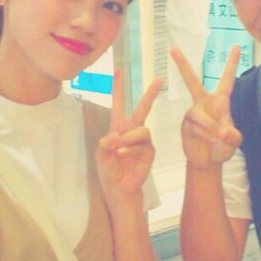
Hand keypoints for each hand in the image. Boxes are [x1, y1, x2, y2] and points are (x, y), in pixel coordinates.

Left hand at [96, 70, 162, 203]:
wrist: (119, 189)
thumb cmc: (109, 170)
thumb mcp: (101, 154)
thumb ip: (106, 143)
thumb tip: (117, 135)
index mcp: (118, 126)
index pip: (119, 103)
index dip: (118, 87)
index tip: (118, 70)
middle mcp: (132, 131)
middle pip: (143, 108)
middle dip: (150, 93)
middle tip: (159, 80)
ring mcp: (143, 141)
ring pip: (141, 129)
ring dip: (129, 138)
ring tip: (119, 150)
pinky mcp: (149, 152)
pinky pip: (143, 144)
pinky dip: (130, 149)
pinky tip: (122, 155)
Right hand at [171, 45, 241, 169]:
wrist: (208, 162)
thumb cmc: (222, 147)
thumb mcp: (234, 141)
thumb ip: (233, 135)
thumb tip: (222, 132)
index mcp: (220, 101)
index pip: (227, 79)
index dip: (231, 63)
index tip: (236, 46)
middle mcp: (204, 103)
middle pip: (192, 82)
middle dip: (182, 66)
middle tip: (173, 49)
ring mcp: (193, 113)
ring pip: (199, 114)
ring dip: (210, 127)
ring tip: (218, 138)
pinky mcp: (185, 124)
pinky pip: (195, 126)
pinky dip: (205, 135)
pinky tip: (210, 142)